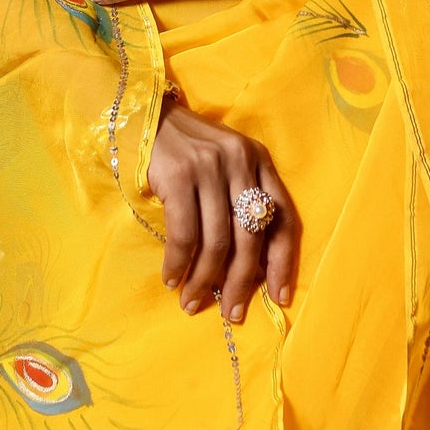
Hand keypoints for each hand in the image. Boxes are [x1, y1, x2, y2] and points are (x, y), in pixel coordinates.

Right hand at [146, 97, 299, 321]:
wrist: (145, 116)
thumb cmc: (186, 150)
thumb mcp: (225, 166)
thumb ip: (241, 202)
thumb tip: (250, 269)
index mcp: (259, 161)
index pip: (284, 217)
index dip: (283, 262)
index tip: (278, 298)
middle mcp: (241, 161)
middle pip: (252, 236)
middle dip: (241, 282)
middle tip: (231, 314)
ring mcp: (210, 167)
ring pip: (217, 241)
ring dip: (205, 280)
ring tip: (192, 302)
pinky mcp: (180, 175)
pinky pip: (185, 234)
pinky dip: (178, 263)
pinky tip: (171, 278)